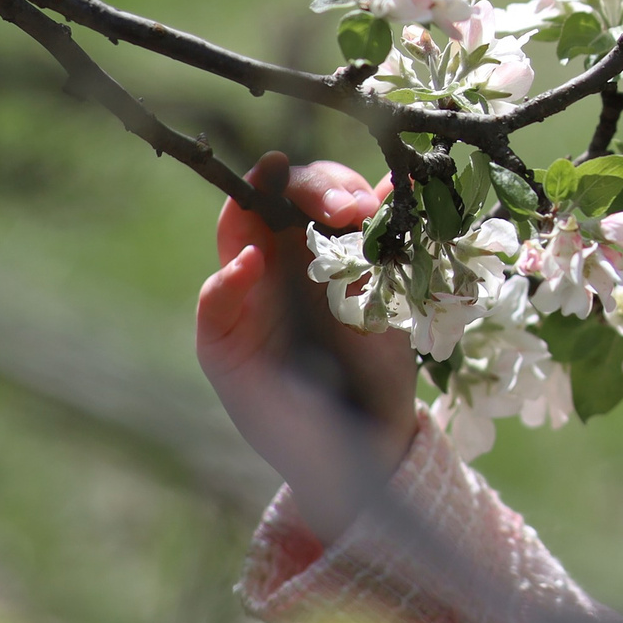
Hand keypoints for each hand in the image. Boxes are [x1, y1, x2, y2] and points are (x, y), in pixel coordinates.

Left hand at [196, 153, 419, 542]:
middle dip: (319, 186)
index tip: (272, 169)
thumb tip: (245, 256)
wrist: (348, 453)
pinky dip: (401, 205)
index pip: (248, 210)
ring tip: (363, 215)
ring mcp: (343, 264)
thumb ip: (220, 309)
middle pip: (302, 194)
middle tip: (340, 208)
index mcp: (250, 272)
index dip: (258, 182)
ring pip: (350, 202)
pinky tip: (402, 195)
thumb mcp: (231, 365)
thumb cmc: (277, 413)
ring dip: (357, 195)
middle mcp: (294, 257)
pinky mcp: (389, 278)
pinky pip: (397, 229)